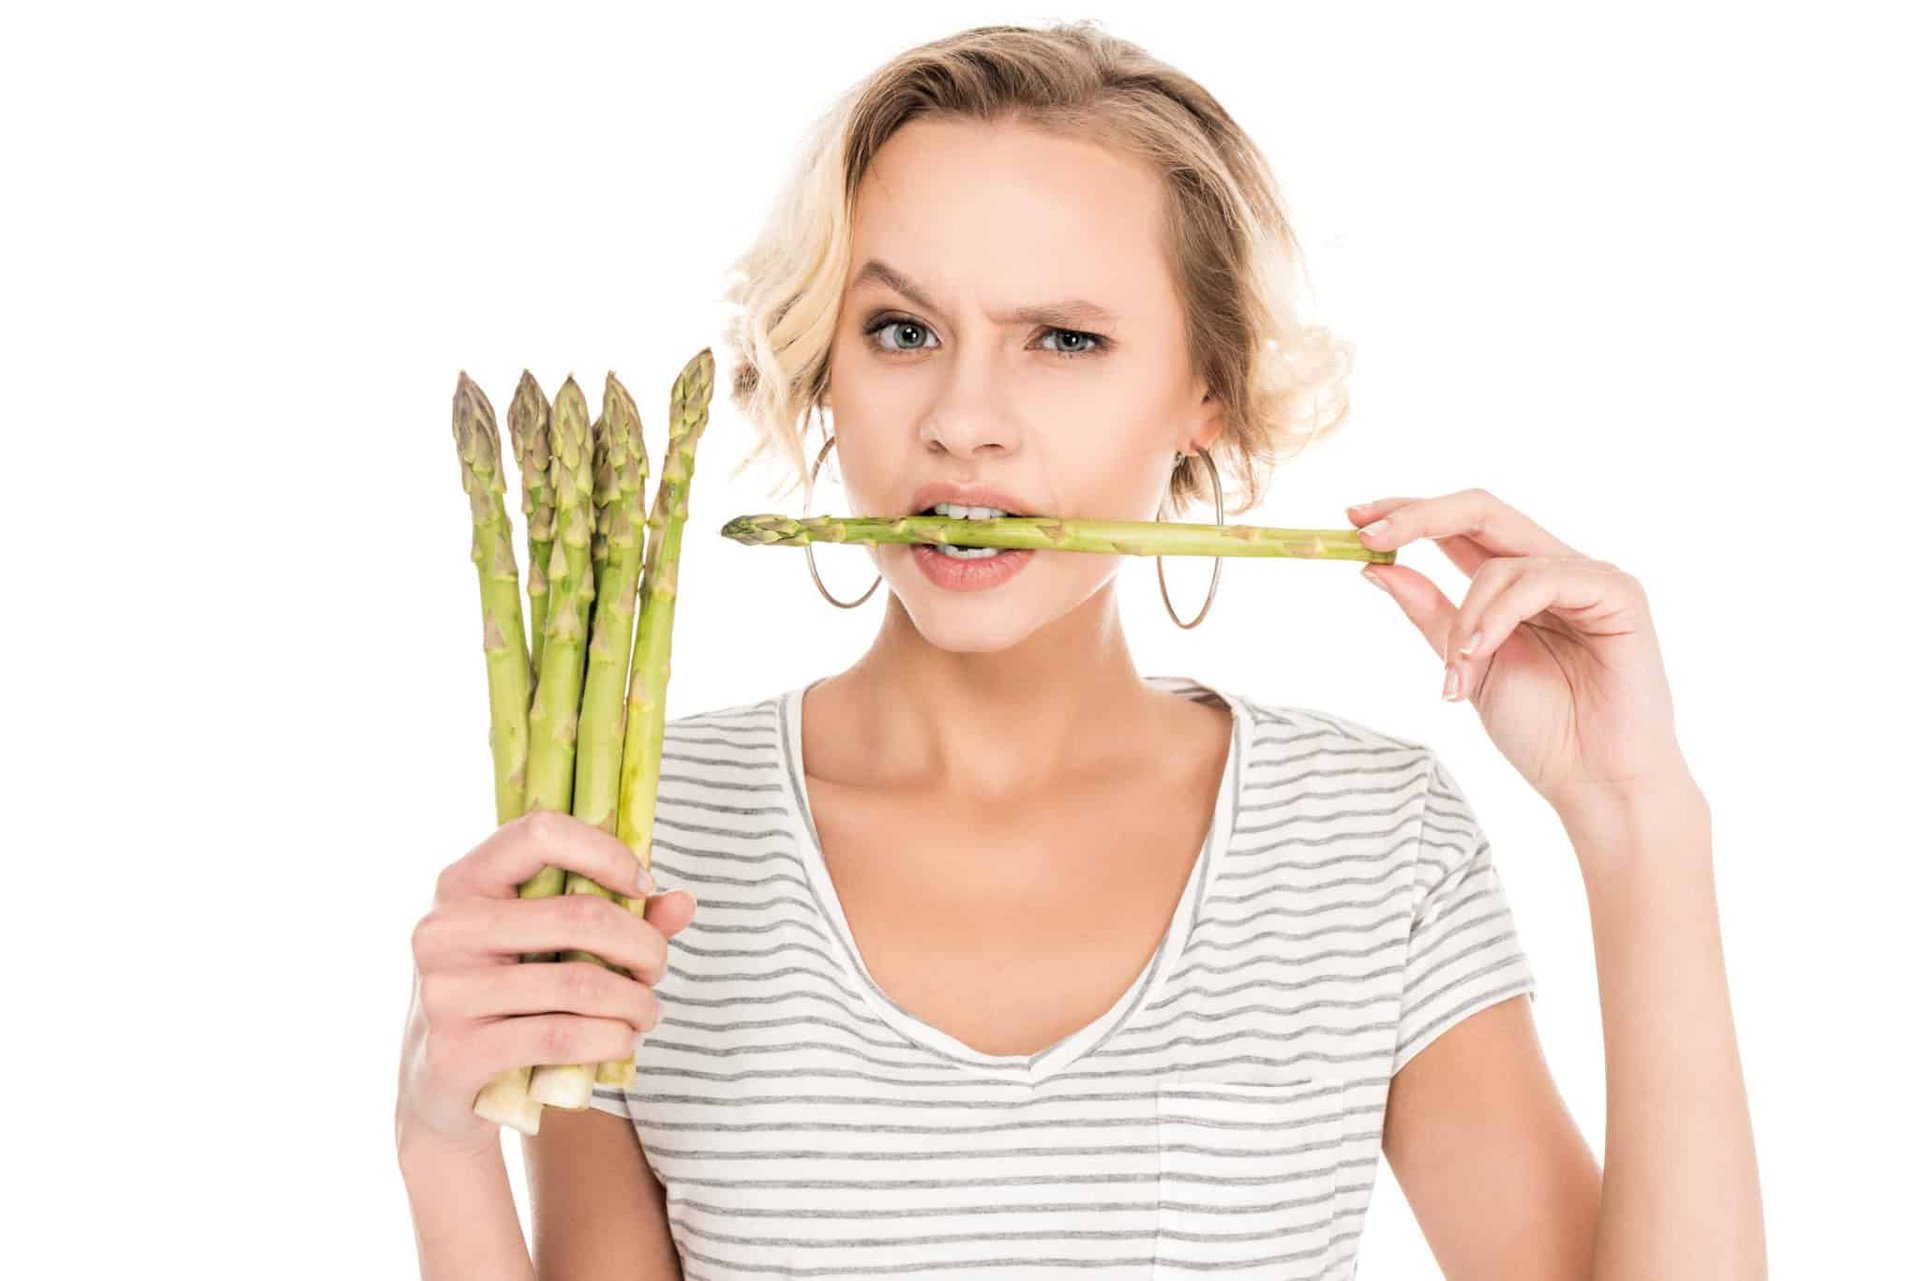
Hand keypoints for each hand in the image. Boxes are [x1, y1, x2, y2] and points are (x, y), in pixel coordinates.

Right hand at [395, 811, 698, 1156]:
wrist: (444, 1090)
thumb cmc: (507, 1000)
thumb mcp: (548, 947)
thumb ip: (617, 917)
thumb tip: (683, 902)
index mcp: (463, 883)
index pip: (539, 832)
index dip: (606, 853)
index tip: (643, 886)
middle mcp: (444, 930)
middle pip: (578, 916)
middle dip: (643, 945)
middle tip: (657, 968)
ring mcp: (443, 992)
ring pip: (579, 983)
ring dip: (636, 1001)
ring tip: (647, 1012)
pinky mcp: (455, 1053)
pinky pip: (561, 1036)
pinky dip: (612, 1039)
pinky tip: (623, 1040)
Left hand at [1348, 488, 1696, 816]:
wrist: (1596, 784)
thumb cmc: (1542, 732)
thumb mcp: (1465, 664)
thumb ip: (1430, 614)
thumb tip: (1375, 568)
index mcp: (1517, 584)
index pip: (1459, 526)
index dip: (1408, 514)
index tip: (1352, 519)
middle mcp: (1553, 569)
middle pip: (1481, 511)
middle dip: (1417, 516)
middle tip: (1368, 535)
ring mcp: (1589, 578)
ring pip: (1501, 562)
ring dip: (1464, 617)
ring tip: (1458, 671)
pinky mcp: (1619, 594)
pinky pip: (1542, 580)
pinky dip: (1498, 616)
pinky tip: (1481, 653)